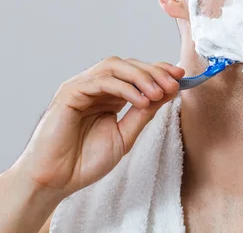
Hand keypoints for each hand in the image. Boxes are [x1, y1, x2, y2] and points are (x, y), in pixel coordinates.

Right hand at [12, 56, 184, 197]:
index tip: (181, 76)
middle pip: (128, 65)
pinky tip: (141, 100)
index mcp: (109, 96)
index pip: (136, 73)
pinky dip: (125, 88)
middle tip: (173, 84)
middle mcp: (95, 87)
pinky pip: (101, 81)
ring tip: (159, 93)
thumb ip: (144, 112)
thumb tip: (169, 92)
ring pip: (115, 67)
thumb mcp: (125, 134)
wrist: (56, 181)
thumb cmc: (85, 161)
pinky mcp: (69, 93)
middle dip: (154, 72)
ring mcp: (81, 87)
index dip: (159, 71)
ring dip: (141, 76)